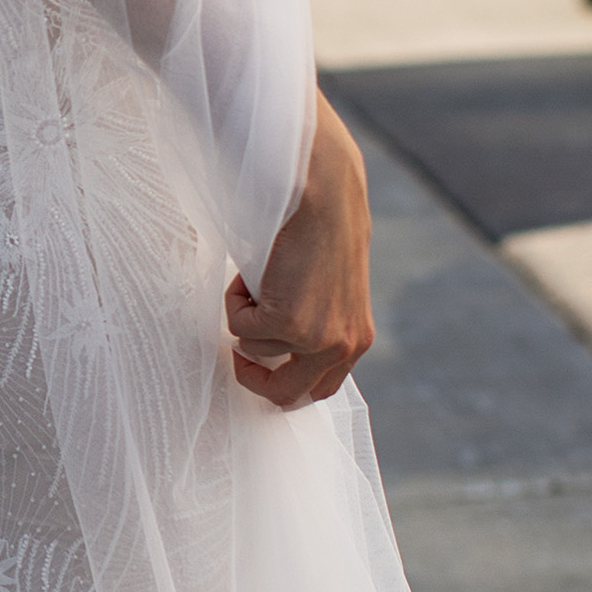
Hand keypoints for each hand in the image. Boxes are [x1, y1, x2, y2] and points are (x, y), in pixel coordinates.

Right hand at [225, 94, 372, 410]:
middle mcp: (342, 347)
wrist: (323, 195)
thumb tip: (277, 353)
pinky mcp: (287, 323)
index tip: (257, 365)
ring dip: (245, 314)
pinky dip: (235, 298)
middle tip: (236, 355)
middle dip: (254, 379)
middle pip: (287, 395)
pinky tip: (253, 270)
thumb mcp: (329, 290)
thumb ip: (315, 323)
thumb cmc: (322, 230)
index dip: (282, 383)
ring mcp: (315, 338)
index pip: (319, 390)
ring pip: (253, 348)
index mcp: (357, 339)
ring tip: (258, 277)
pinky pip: (238, 325)